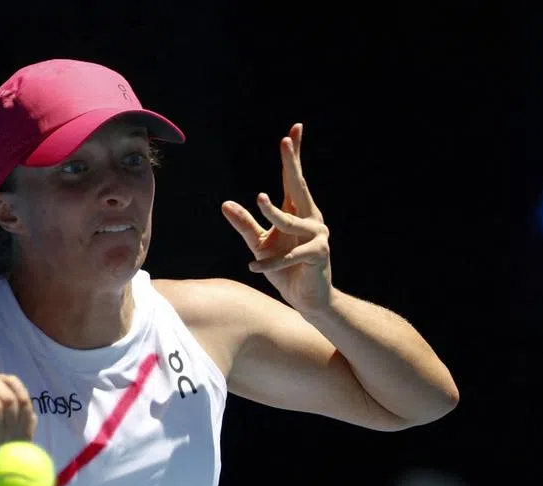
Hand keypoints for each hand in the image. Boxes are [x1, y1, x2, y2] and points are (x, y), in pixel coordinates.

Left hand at [221, 123, 332, 312]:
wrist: (307, 299)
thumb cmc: (286, 269)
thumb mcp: (260, 245)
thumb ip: (245, 224)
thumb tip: (225, 204)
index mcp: (297, 212)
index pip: (293, 179)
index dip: (293, 156)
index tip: (293, 130)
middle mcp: (311, 219)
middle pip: (298, 186)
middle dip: (291, 164)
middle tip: (285, 141)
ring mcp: (317, 236)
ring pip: (291, 220)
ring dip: (273, 212)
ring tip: (259, 198)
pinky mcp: (317, 255)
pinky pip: (289, 256)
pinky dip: (270, 264)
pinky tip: (253, 267)